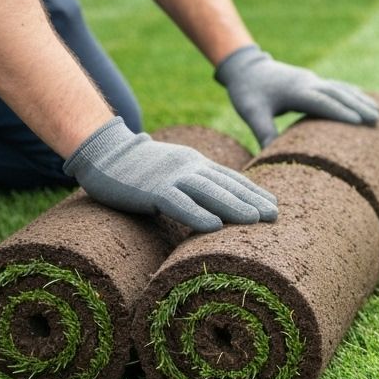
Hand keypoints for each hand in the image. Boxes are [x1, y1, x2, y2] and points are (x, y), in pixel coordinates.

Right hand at [63, 117, 278, 232]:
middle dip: (252, 200)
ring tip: (255, 220)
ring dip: (233, 206)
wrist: (103, 153)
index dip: (254, 191)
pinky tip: (213, 225)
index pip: (231, 178)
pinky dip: (196, 214)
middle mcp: (189, 168)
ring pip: (208, 192)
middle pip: (226, 184)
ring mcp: (170, 177)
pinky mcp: (151, 190)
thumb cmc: (140, 169)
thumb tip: (217, 204)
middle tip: (275, 216)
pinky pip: (177, 203)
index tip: (275, 204)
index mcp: (196, 164)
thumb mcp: (175, 170)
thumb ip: (195, 183)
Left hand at [215, 45, 378, 147]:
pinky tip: (364, 100)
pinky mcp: (312, 81)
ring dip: (360, 100)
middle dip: (358, 106)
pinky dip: (352, 93)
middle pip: (338, 94)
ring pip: (340, 89)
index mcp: (295, 90)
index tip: (360, 122)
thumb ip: (263, 131)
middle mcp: (307, 82)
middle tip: (378, 120)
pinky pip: (336, 87)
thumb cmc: (247, 91)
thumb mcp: (251, 112)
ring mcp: (311, 80)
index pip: (322, 101)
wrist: (244, 66)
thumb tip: (271, 155)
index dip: (341, 111)